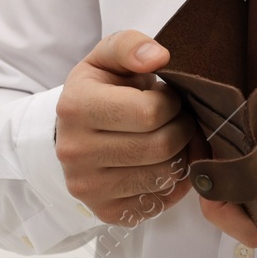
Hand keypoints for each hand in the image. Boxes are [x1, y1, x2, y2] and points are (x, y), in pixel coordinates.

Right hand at [54, 30, 206, 226]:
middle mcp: (76, 152)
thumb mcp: (108, 57)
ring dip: (181, 155)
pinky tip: (162, 163)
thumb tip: (158, 57)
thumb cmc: (100, 90)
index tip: (165, 97)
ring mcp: (88, 188)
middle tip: (177, 118)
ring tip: (171, 137)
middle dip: (182, 128)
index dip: (171, 103)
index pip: (150, 112)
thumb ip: (131, 46)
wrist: (74, 132)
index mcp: (76, 107)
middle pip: (161, 146)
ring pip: (165, 176)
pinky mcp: (105, 212)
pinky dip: (173, 183)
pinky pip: (160, 201)